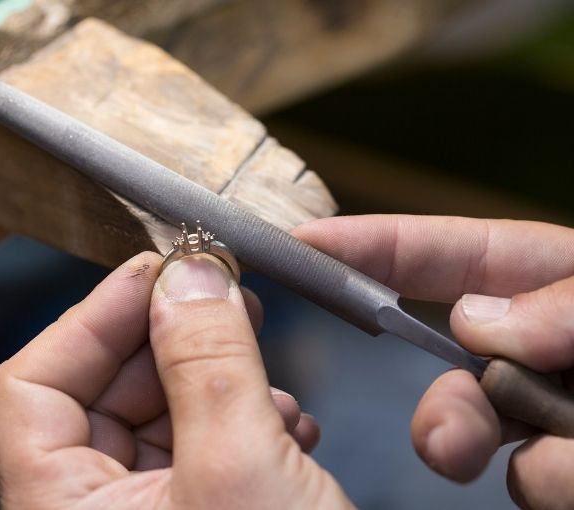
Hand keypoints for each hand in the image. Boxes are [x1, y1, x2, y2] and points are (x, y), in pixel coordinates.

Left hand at [0, 252, 351, 508]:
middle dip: (169, 340)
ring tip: (271, 384)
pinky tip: (289, 427)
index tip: (157, 270)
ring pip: (159, 415)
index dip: (91, 318)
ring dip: (217, 380)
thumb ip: (206, 359)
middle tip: (226, 300)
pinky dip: (243, 421)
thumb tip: (187, 270)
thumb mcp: (240, 466)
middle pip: (102, 392)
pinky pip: (202, 448)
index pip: (31, 386)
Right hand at [294, 215, 573, 509]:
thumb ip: (564, 302)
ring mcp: (547, 410)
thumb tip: (475, 319)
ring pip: (471, 428)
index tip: (304, 246)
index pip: (447, 254)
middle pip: (444, 358)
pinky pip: (527, 480)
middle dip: (441, 399)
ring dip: (505, 449)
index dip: (371, 246)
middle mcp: (541, 347)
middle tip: (448, 441)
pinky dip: (557, 483)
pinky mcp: (557, 466)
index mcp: (556, 282)